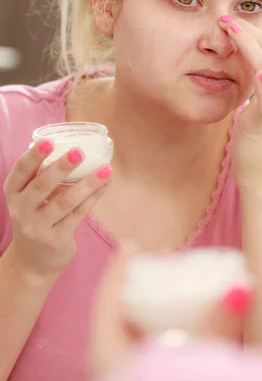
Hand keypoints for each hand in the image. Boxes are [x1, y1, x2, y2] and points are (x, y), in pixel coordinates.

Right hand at [3, 140, 111, 280]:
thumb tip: (75, 148)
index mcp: (13, 194)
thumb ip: (43, 178)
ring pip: (65, 201)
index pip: (21, 171)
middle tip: (79, 152)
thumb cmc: (36, 218)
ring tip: (106, 169)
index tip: (50, 141)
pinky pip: (78, 214)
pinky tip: (105, 184)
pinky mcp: (56, 240)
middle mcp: (21, 211)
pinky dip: (94, 197)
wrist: (32, 263)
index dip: (34, 155)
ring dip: (88, 183)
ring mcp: (38, 227)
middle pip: (42, 185)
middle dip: (61, 167)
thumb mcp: (30, 199)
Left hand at [90, 246, 251, 378]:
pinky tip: (187, 327)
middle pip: (123, 313)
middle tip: (168, 263)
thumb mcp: (198, 363)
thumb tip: (242, 287)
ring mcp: (128, 375)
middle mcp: (115, 366)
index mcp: (111, 356)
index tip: (134, 243)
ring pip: (137, 334)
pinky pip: (148, 351)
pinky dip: (165, 333)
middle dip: (146, 285)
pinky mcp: (144, 379)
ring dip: (158, 310)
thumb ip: (220, 330)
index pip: (109, 299)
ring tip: (180, 288)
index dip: (121, 268)